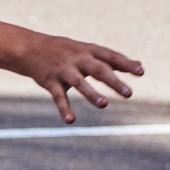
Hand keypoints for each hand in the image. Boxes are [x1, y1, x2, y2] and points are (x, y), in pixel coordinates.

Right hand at [20, 33, 141, 119]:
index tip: (141, 72)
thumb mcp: (87, 50)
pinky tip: (71, 121)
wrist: (29, 48)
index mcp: (88, 50)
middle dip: (113, 81)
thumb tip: (139, 66)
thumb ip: (112, 60)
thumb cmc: (65, 51)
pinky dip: (64, 109)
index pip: (110, 56)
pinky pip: (58, 96)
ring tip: (104, 105)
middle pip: (98, 69)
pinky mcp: (50, 81)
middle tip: (128, 94)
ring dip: (91, 93)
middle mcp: (77, 58)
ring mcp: (63, 70)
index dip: (125, 64)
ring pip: (79, 82)